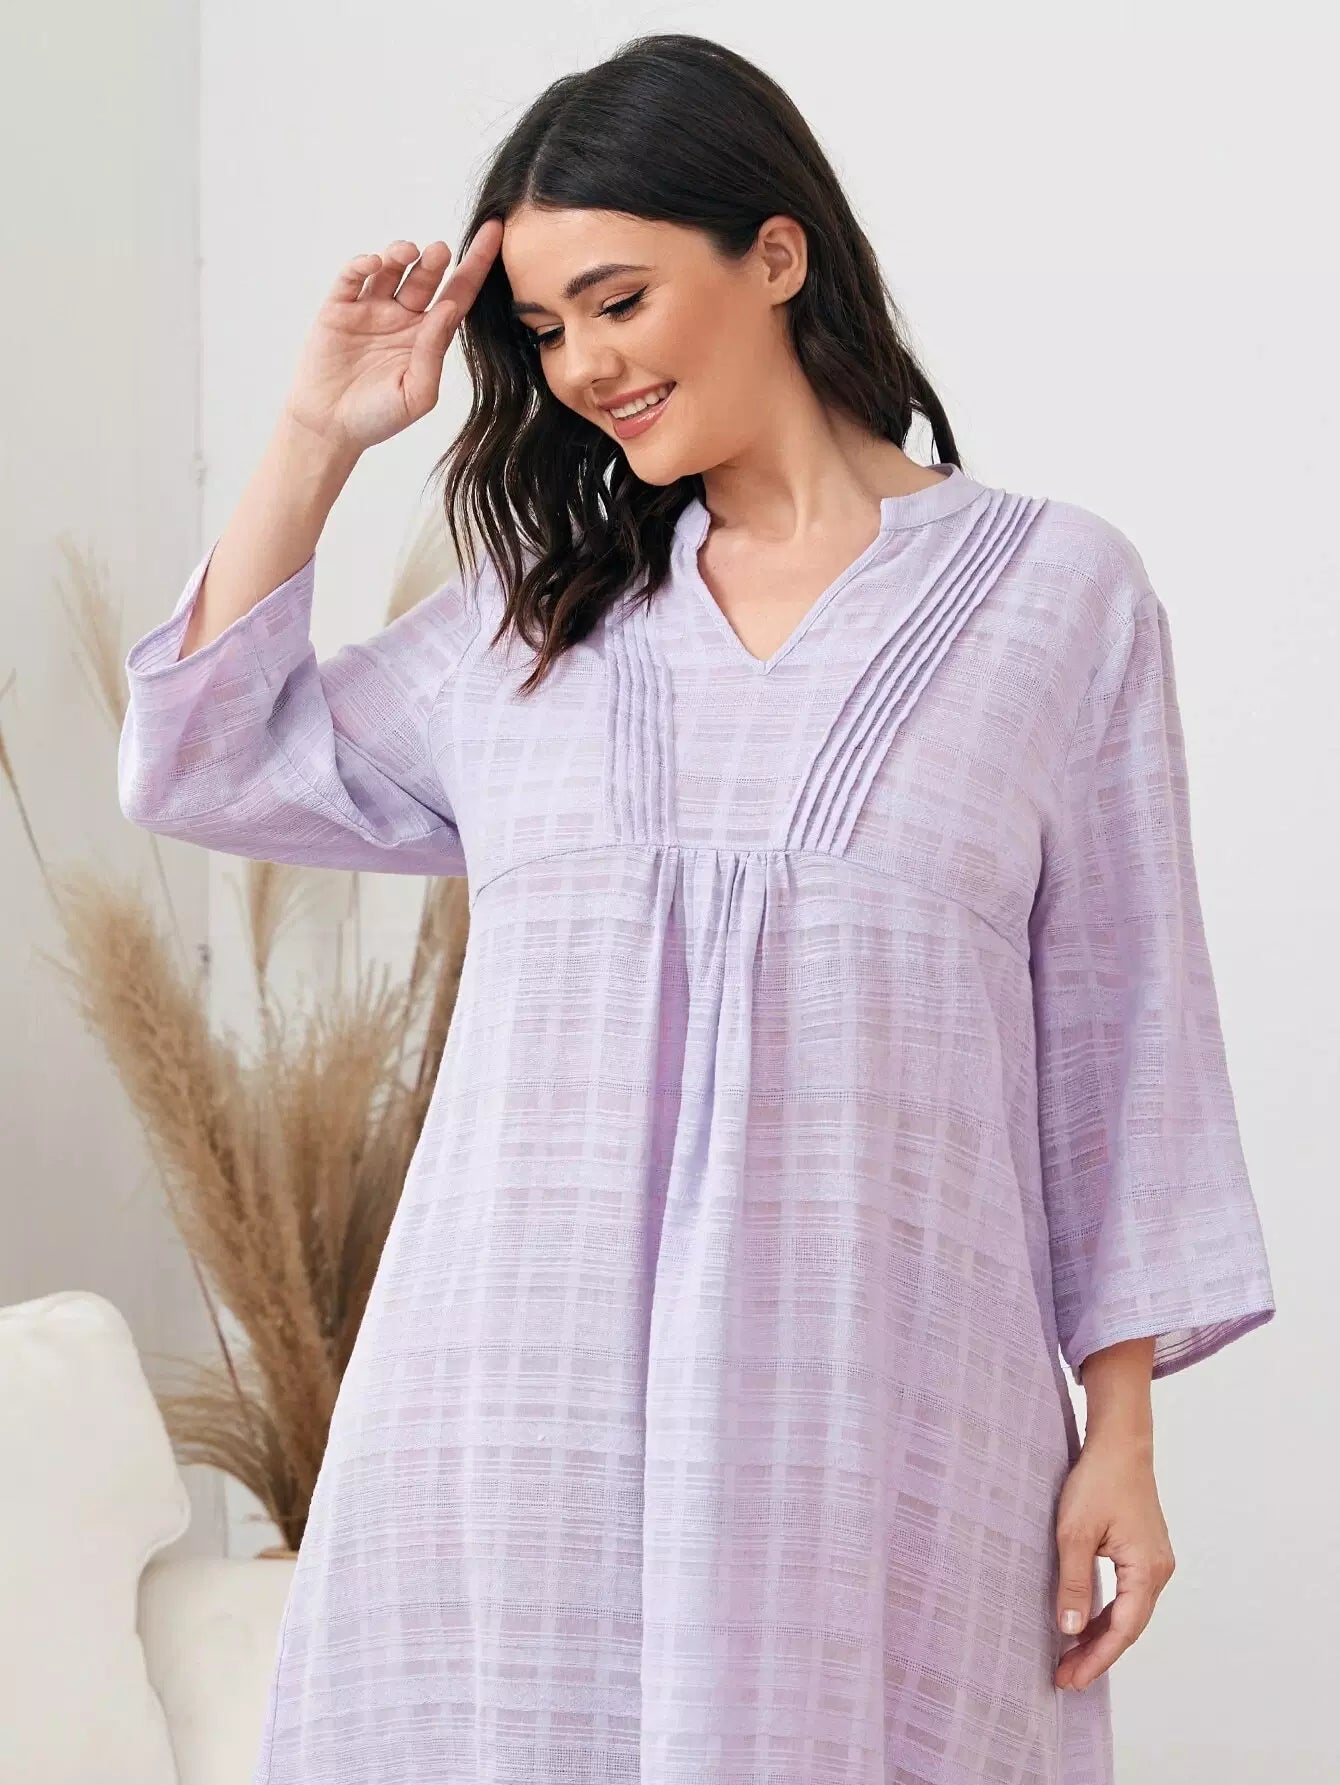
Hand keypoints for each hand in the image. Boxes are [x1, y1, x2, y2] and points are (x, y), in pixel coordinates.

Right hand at [281, 220, 503, 455]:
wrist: (330, 428)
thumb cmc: (377, 417)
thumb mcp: (417, 394)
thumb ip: (433, 353)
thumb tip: (448, 310)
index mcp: (428, 337)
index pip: (458, 293)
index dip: (477, 263)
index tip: (495, 232)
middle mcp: (402, 318)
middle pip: (425, 277)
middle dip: (435, 259)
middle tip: (439, 252)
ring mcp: (370, 310)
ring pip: (390, 268)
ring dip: (400, 253)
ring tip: (408, 252)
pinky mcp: (339, 308)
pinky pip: (352, 277)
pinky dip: (362, 264)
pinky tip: (373, 264)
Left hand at [1053, 1429, 1175, 1691]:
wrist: (1119, 1442)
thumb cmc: (1099, 1479)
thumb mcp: (1075, 1532)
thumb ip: (1074, 1582)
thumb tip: (1071, 1629)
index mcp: (1147, 1570)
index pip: (1122, 1630)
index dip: (1097, 1659)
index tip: (1071, 1679)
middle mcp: (1158, 1571)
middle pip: (1128, 1627)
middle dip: (1097, 1654)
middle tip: (1065, 1677)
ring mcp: (1153, 1562)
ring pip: (1128, 1612)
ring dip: (1101, 1635)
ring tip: (1070, 1658)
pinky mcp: (1143, 1552)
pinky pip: (1127, 1595)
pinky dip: (1107, 1613)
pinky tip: (1085, 1622)